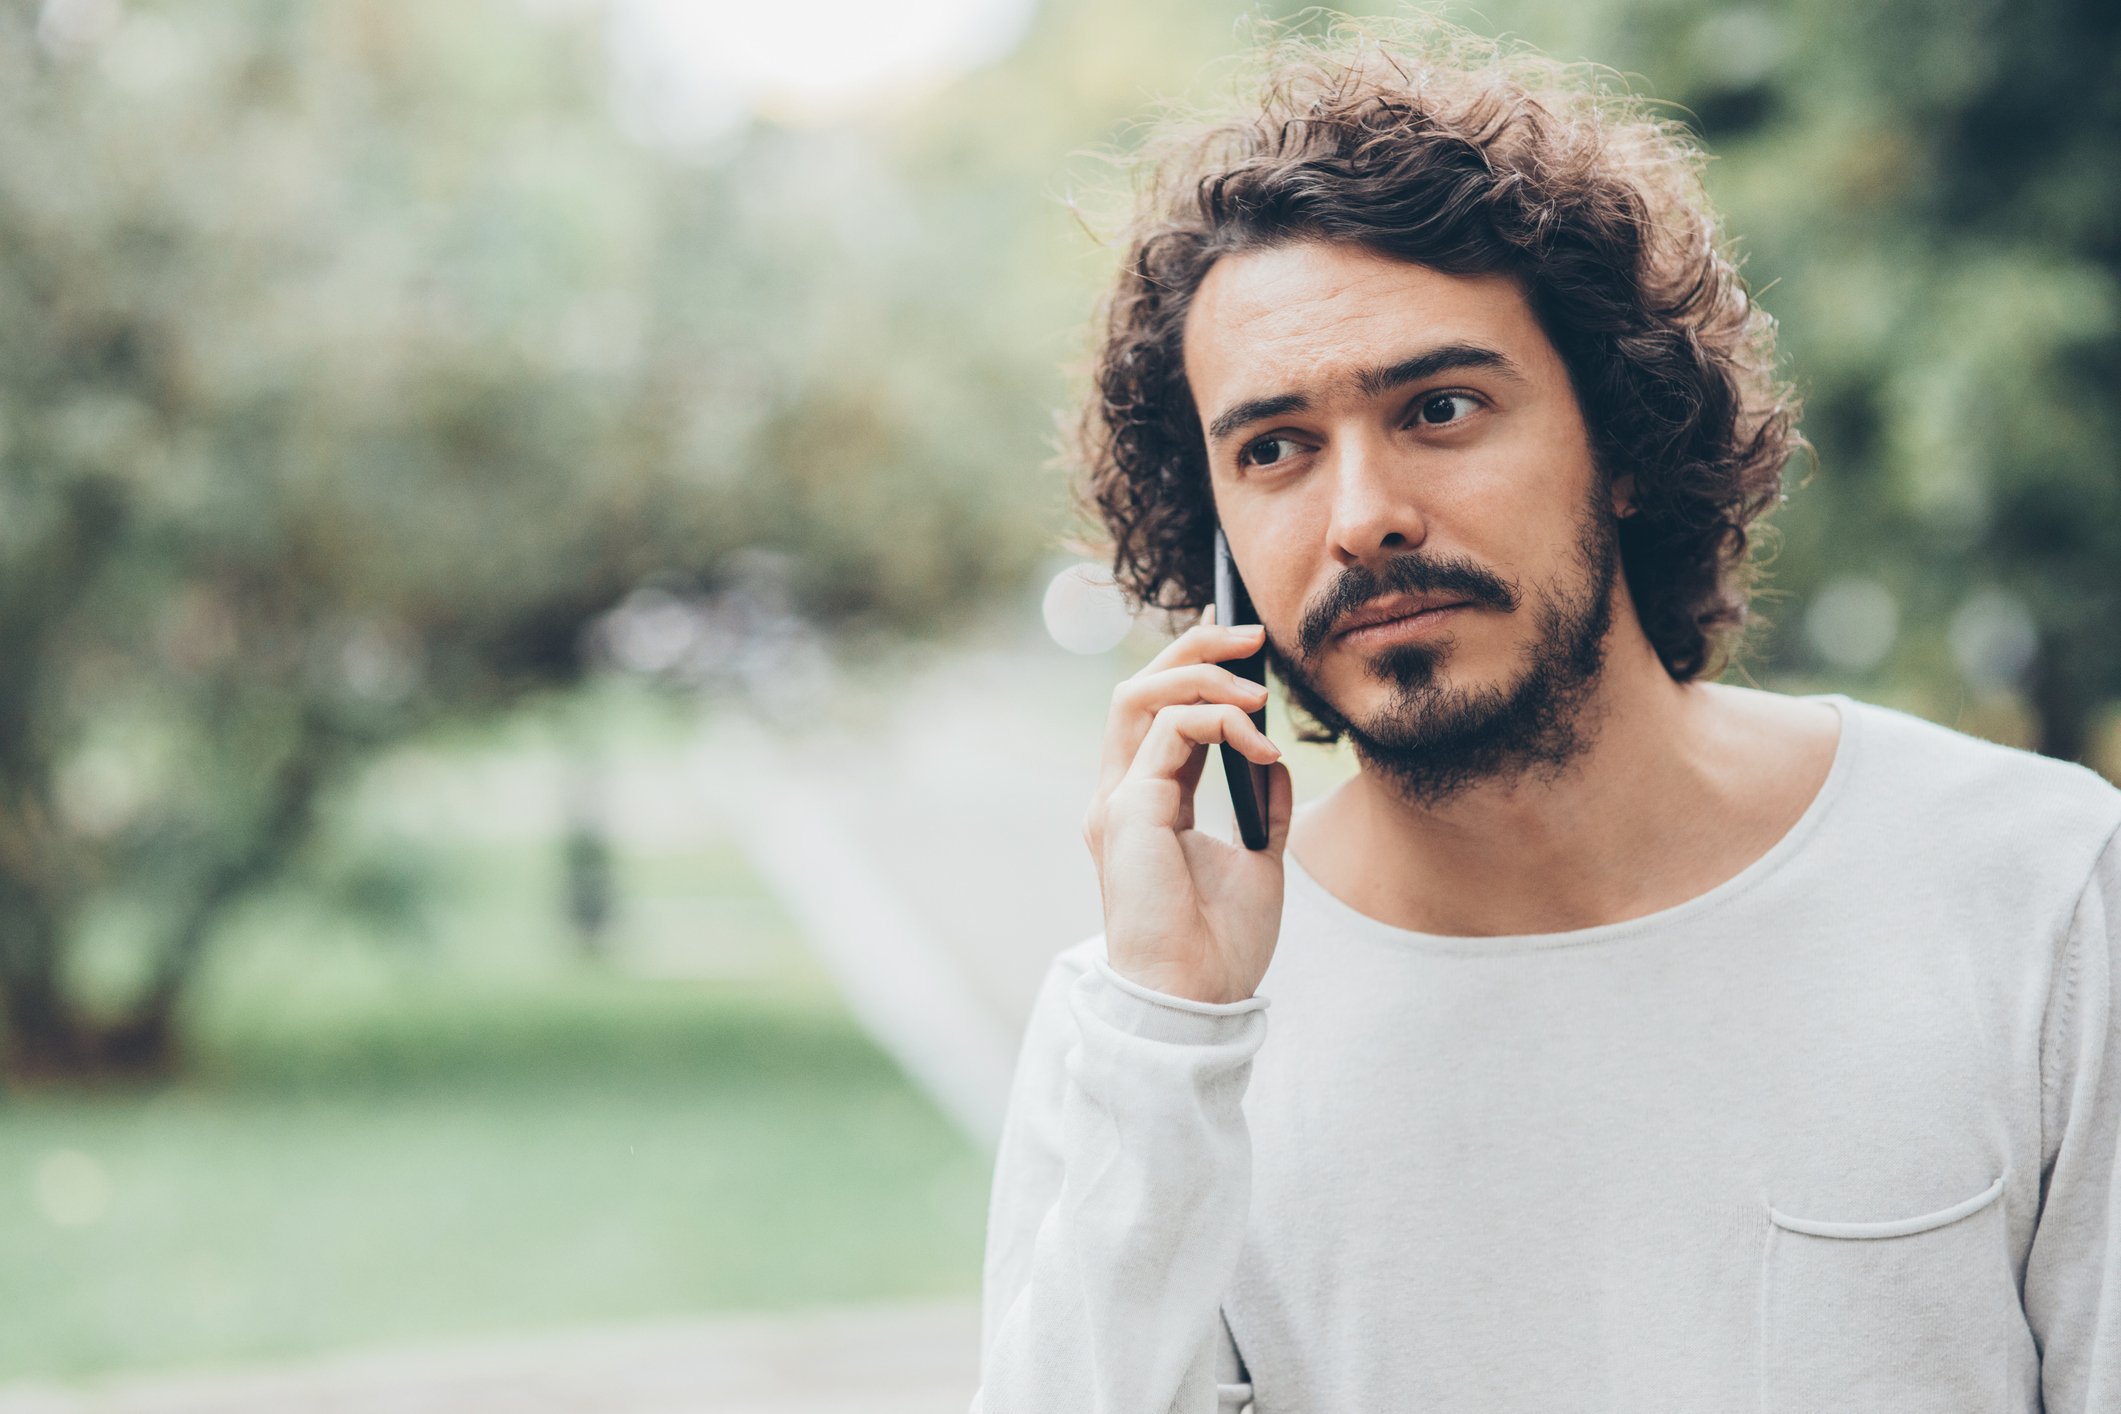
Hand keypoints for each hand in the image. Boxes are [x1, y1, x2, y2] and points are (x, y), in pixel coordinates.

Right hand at [1082, 604, 1293, 1004]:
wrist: (1197, 998)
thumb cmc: (1220, 944)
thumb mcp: (1257, 861)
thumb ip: (1259, 807)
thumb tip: (1271, 759)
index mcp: (1144, 807)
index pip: (1157, 715)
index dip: (1195, 671)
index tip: (1245, 648)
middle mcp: (1120, 796)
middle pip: (1138, 689)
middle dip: (1194, 647)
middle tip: (1252, 635)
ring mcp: (1118, 800)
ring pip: (1142, 695)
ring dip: (1205, 674)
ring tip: (1259, 689)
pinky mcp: (1128, 809)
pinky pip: (1173, 729)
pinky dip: (1221, 721)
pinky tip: (1258, 744)